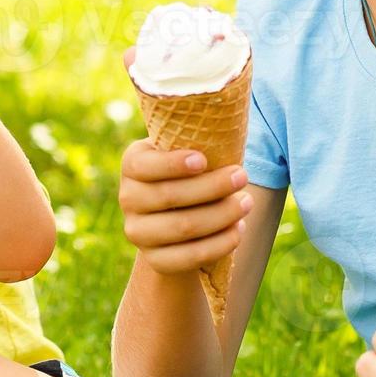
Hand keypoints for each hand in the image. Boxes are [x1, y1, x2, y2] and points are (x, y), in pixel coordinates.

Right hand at [117, 116, 251, 277]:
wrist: (179, 218)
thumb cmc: (192, 173)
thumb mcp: (187, 151)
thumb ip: (196, 137)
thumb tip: (226, 116)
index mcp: (132, 164)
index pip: (144, 166)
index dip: (172, 164)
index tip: (204, 159)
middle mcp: (128, 198)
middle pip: (170, 197)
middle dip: (212, 187)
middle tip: (242, 176)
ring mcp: (138, 232)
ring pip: (182, 227)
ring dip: (221, 215)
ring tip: (247, 202)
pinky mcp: (154, 260)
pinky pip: (188, 257)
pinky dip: (218, 244)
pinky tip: (238, 229)